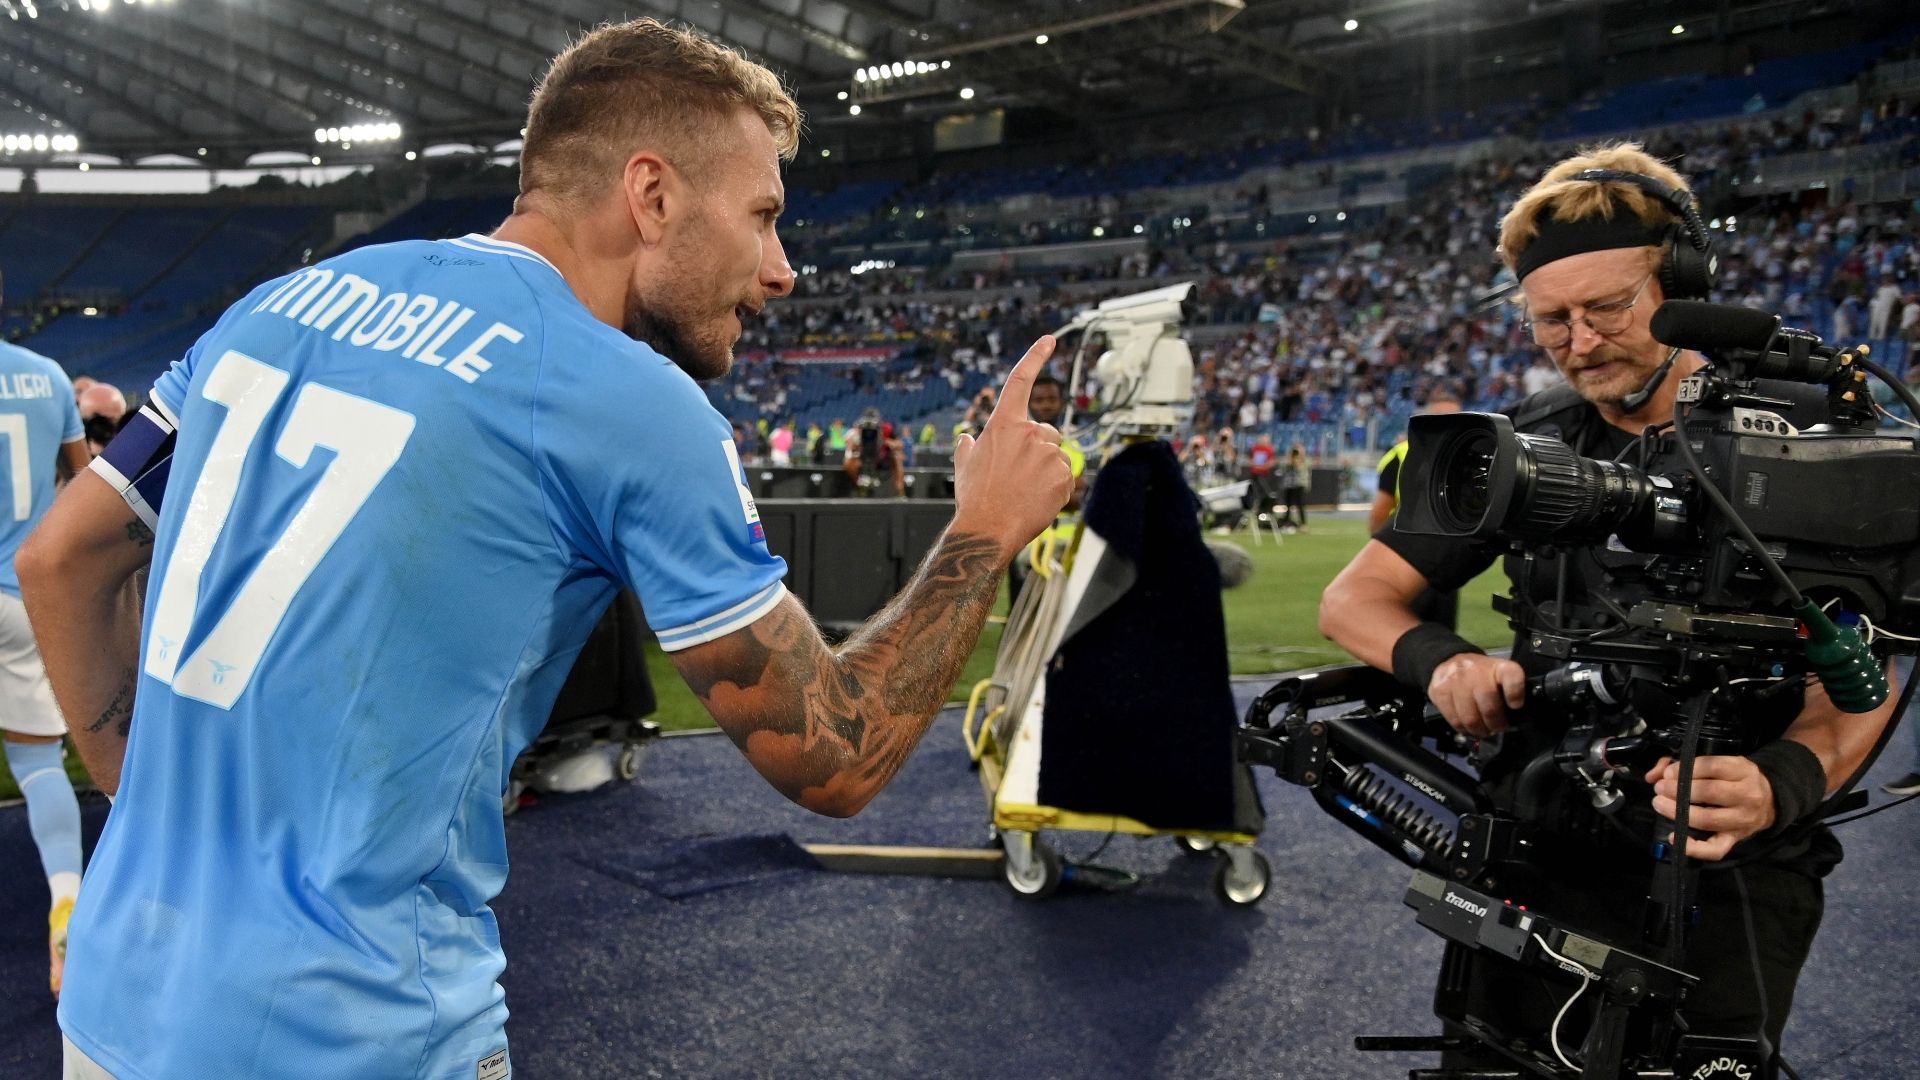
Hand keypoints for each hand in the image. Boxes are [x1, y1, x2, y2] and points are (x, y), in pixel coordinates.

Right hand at [952, 336, 1073, 560]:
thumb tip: (967, 440)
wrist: (988, 528)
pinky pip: (1065, 478)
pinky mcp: (1063, 474)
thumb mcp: (964, 466)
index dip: (1035, 356)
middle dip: (1039, 449)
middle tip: (1020, 476)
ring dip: (1047, 470)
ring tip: (1026, 492)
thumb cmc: (974, 498)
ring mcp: (1048, 452)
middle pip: (1047, 432)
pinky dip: (1056, 489)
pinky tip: (1038, 501)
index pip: (1020, 381)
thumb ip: (968, 448)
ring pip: (1057, 456)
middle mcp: (1029, 432)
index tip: (1049, 340)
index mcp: (1003, 424)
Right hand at [1427, 653, 1525, 737]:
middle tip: (1497, 728)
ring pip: (1470, 717)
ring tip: (1482, 730)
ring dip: (1478, 730)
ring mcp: (1455, 680)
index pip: (1511, 677)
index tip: (1515, 705)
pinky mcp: (1439, 690)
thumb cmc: (1482, 675)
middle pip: (1489, 707)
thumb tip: (1514, 716)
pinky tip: (1467, 727)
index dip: (1515, 693)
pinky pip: (1453, 719)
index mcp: (1497, 666)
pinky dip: (1462, 729)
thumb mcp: (1500, 676)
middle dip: (1495, 724)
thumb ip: (1508, 692)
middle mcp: (1475, 670)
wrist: (1451, 660)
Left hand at [1644, 755, 1775, 860]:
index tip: (1668, 773)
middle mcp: (1748, 795)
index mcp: (1743, 770)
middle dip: (1678, 790)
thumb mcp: (1719, 764)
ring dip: (1679, 812)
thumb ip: (1683, 763)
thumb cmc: (1734, 779)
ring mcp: (1743, 820)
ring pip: (1708, 819)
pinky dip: (1694, 848)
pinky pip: (1716, 849)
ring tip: (1660, 804)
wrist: (1768, 802)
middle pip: (1710, 792)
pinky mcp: (1736, 839)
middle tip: (1660, 788)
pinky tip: (1674, 837)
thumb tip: (1653, 775)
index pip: (1713, 766)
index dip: (1686, 769)